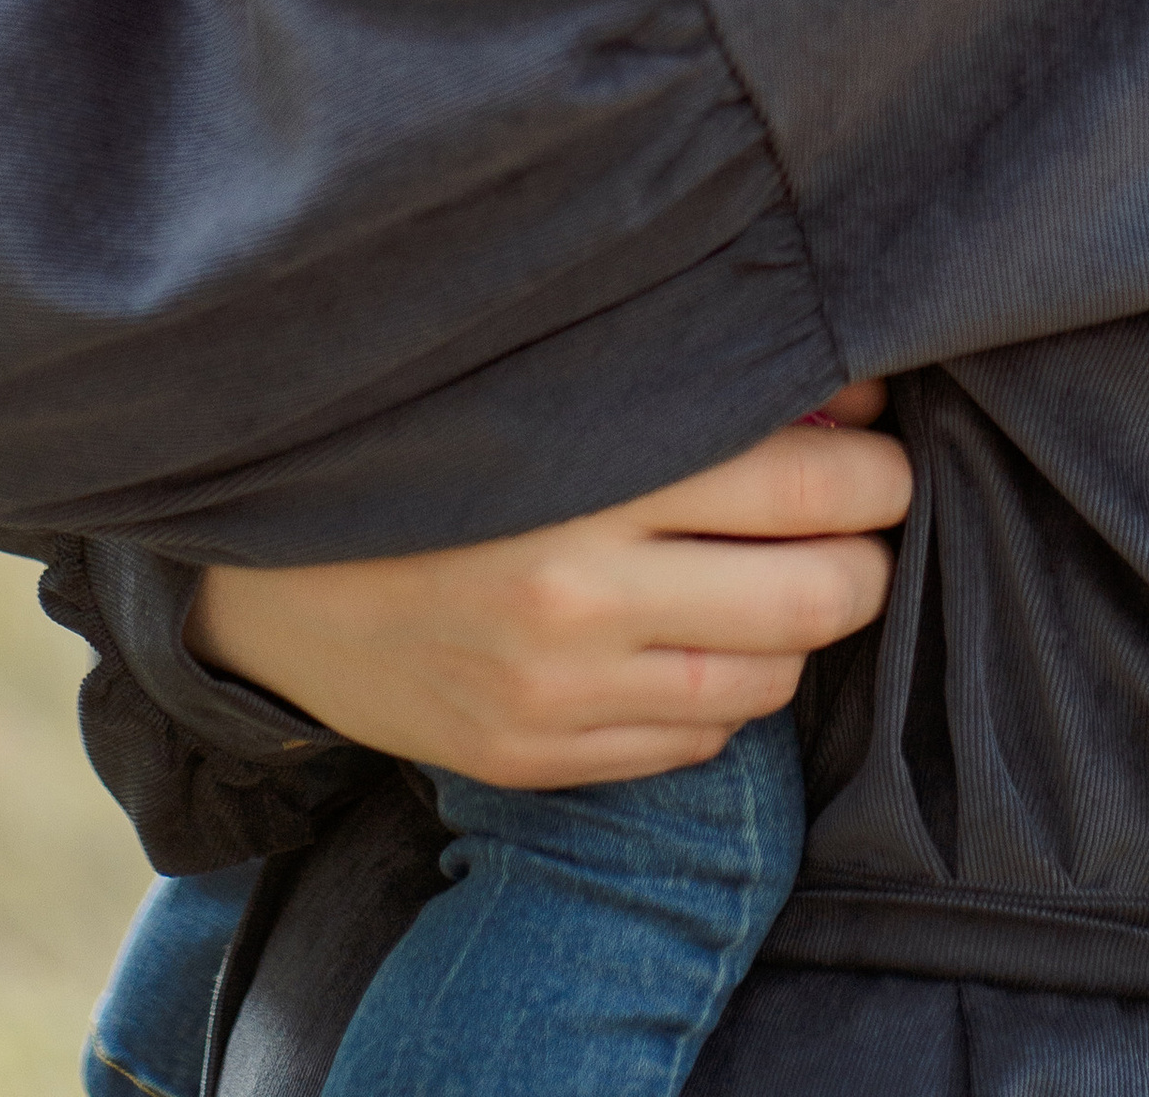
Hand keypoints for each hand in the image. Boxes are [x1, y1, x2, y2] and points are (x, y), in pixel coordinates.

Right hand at [187, 392, 908, 788]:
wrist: (267, 575)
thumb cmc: (425, 449)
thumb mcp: (549, 394)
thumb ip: (684, 391)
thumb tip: (841, 401)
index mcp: (585, 476)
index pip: (800, 479)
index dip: (872, 465)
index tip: (880, 442)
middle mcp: (579, 592)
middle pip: (813, 593)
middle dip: (868, 552)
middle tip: (870, 513)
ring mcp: (559, 691)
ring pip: (767, 677)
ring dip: (805, 627)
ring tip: (795, 576)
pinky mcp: (538, 756)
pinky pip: (696, 739)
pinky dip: (730, 692)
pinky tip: (711, 642)